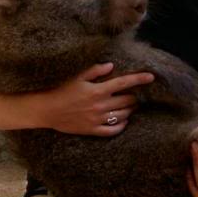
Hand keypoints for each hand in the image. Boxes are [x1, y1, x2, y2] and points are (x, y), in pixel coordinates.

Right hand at [39, 63, 153, 135]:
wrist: (46, 110)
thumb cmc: (60, 90)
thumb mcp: (76, 76)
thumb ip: (95, 71)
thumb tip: (111, 66)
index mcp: (98, 90)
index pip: (124, 83)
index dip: (139, 79)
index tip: (151, 77)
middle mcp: (100, 105)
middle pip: (127, 101)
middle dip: (135, 97)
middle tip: (136, 94)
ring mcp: (97, 119)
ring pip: (122, 115)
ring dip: (130, 110)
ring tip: (131, 106)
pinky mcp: (92, 130)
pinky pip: (112, 131)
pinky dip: (121, 126)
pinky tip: (123, 121)